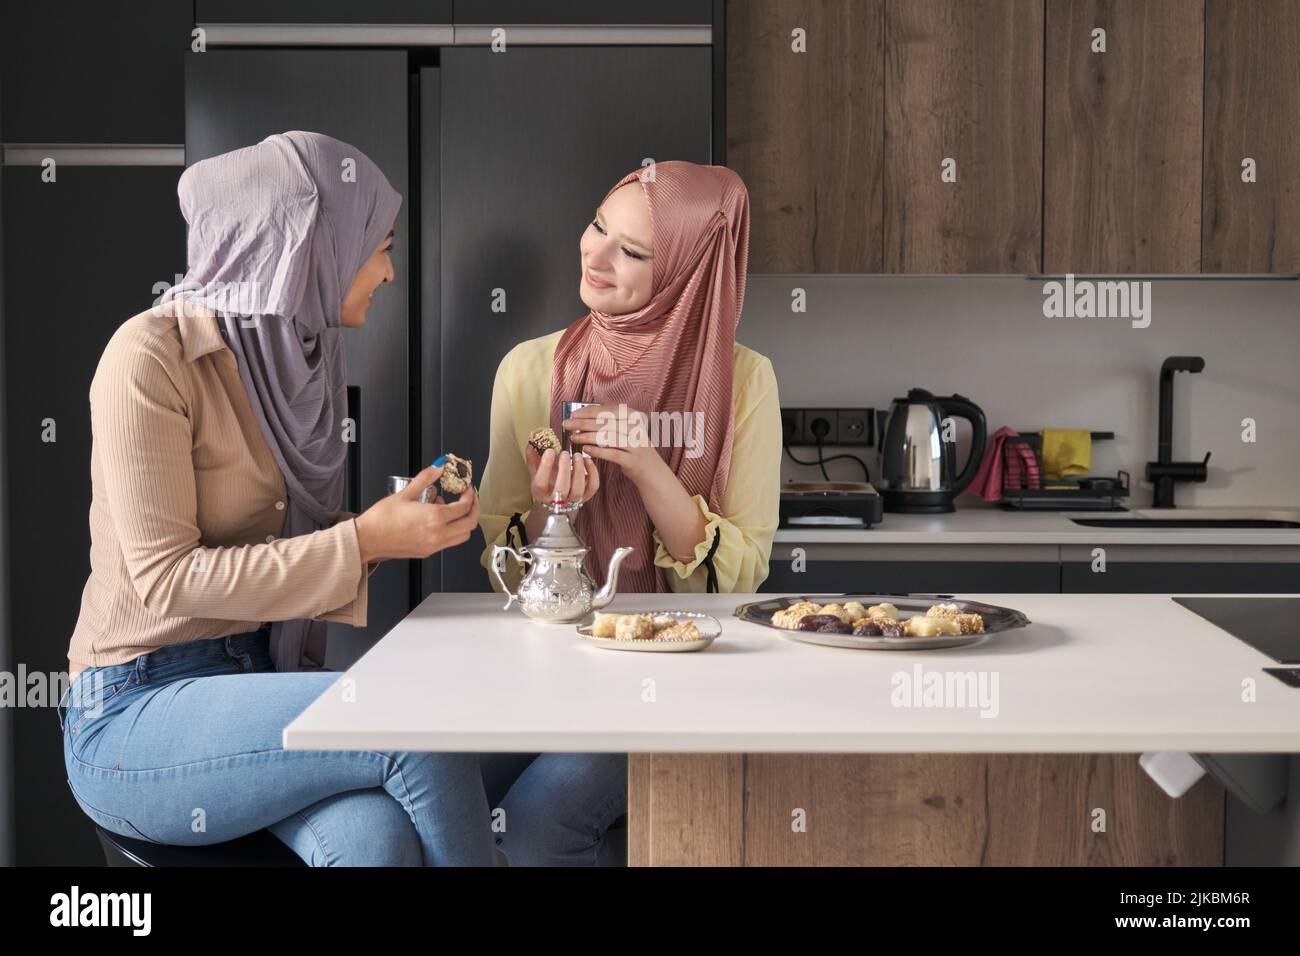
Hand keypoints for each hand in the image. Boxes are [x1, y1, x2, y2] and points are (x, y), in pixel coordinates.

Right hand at [354, 463, 480, 561]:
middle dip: (474, 509)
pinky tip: (439, 519)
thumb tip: (439, 465)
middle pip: (470, 524)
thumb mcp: (405, 493)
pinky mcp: (428, 552)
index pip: (464, 507)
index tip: (467, 488)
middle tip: (470, 498)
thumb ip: (426, 478)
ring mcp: (434, 546)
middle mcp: (438, 534)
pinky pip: (450, 542)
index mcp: (434, 518)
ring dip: (464, 522)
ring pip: (462, 536)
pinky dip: (453, 531)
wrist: (367, 539)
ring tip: (453, 509)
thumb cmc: (381, 519)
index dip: (470, 495)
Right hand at [527, 446, 599, 505]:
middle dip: (564, 469)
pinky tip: (587, 461)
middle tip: (564, 453)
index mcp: (540, 493)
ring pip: (578, 489)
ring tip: (577, 455)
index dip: (545, 467)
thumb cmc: (546, 483)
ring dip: (578, 470)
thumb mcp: (536, 471)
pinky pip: (593, 486)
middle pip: (562, 488)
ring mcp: (572, 499)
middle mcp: (556, 500)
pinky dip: (593, 473)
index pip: (540, 483)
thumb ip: (533, 458)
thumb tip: (531, 443)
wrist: (558, 500)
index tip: (549, 451)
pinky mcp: (586, 496)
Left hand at [564, 404, 666, 484]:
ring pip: (607, 437)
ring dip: (587, 436)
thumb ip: (608, 422)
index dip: (589, 411)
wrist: (650, 470)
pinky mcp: (633, 460)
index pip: (608, 410)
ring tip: (573, 438)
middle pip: (605, 422)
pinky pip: (612, 454)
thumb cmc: (631, 447)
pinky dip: (597, 451)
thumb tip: (580, 416)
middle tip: (567, 424)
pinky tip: (585, 450)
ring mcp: (636, 444)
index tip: (573, 413)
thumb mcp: (624, 430)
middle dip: (583, 423)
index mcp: (633, 416)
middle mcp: (636, 428)